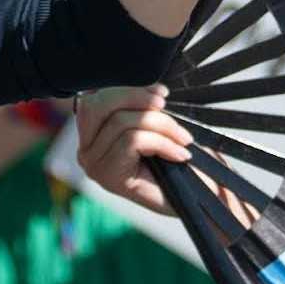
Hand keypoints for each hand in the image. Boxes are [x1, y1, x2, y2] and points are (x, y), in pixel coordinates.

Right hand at [75, 86, 186, 211]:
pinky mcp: (109, 176)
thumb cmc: (179, 161)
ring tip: (183, 139)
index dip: (129, 90)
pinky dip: (162, 142)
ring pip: (122, 122)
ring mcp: (94, 165)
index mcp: (93, 134)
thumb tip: (143, 81)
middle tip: (167, 106)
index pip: (96, 98)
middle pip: (101, 104)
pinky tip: (180, 154)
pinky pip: (132, 140)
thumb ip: (140, 104)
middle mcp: (86, 150)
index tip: (162, 93)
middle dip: (138, 99)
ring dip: (161, 125)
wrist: (198, 201)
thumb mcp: (156, 124)